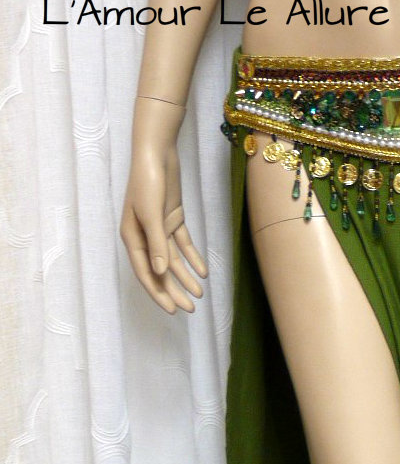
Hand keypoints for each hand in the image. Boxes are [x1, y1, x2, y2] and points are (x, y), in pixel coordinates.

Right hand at [120, 100, 207, 314]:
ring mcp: (159, 228)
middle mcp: (144, 236)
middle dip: (173, 291)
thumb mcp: (152, 214)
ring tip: (199, 295)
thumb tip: (161, 273)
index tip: (172, 310)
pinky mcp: (172, 218)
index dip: (158, 293)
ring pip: (173, 260)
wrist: (157, 153)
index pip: (146, 273)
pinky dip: (192, 257)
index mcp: (132, 238)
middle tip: (189, 310)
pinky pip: (183, 244)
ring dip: (185, 277)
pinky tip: (203, 272)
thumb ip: (157, 243)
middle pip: (160, 271)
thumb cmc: (148, 182)